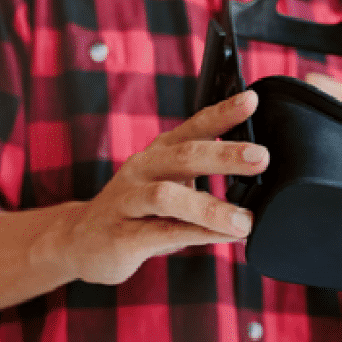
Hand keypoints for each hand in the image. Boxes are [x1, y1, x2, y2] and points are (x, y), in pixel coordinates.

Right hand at [62, 91, 269, 284]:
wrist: (80, 241)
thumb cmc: (139, 209)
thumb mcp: (171, 184)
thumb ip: (205, 176)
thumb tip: (259, 170)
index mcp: (160, 153)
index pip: (194, 126)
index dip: (222, 112)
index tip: (251, 100)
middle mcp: (143, 170)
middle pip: (184, 156)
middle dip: (225, 155)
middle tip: (262, 157)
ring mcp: (127, 202)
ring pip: (167, 196)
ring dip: (210, 207)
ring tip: (245, 220)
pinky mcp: (121, 236)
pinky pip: (161, 233)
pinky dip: (198, 235)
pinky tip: (226, 238)